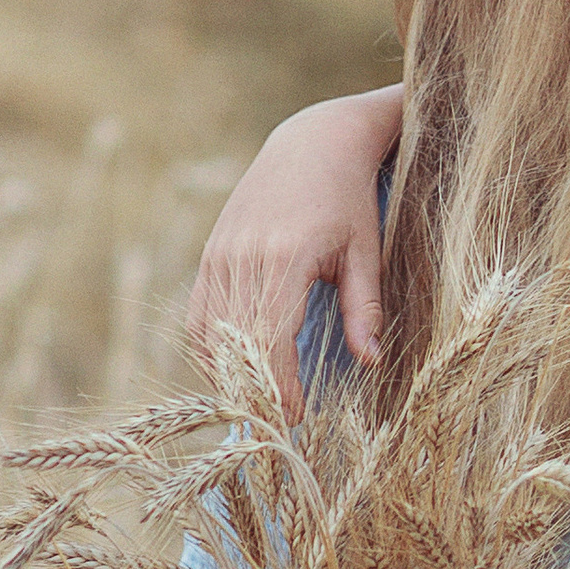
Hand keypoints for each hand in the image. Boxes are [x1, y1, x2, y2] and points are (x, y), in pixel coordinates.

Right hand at [185, 86, 402, 415]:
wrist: (312, 144)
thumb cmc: (349, 200)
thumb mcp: (365, 252)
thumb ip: (364, 309)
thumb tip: (371, 361)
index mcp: (287, 257)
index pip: (272, 339)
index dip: (280, 385)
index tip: (294, 417)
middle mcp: (246, 257)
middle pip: (237, 343)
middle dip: (254, 389)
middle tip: (273, 424)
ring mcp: (222, 254)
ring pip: (211, 333)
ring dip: (229, 374)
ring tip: (254, 404)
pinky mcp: (212, 254)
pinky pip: (198, 314)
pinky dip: (209, 348)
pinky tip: (231, 371)